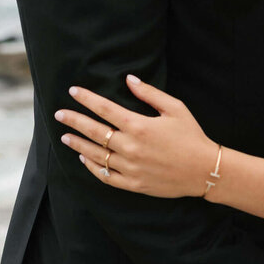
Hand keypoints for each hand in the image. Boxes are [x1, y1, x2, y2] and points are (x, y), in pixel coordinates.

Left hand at [55, 76, 216, 196]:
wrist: (204, 170)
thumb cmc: (191, 136)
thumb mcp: (175, 108)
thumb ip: (150, 93)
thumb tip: (129, 79)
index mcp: (139, 126)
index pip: (105, 109)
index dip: (87, 99)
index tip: (73, 91)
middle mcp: (130, 147)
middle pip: (94, 131)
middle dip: (74, 120)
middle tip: (59, 114)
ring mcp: (130, 167)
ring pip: (96, 154)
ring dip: (78, 144)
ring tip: (65, 136)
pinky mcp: (133, 184)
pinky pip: (106, 176)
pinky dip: (92, 167)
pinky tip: (84, 158)